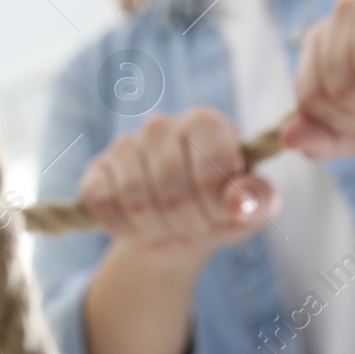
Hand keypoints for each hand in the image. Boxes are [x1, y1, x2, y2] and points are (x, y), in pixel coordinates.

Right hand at [78, 108, 275, 263]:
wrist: (178, 228)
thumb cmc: (220, 209)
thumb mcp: (252, 207)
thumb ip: (257, 198)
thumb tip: (239, 203)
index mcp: (206, 123)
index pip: (210, 174)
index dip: (216, 209)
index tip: (222, 215)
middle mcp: (162, 124)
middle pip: (171, 192)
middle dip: (186, 225)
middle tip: (194, 227)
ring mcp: (125, 144)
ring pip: (135, 200)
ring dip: (155, 230)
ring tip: (168, 228)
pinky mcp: (97, 169)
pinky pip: (102, 203)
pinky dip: (123, 227)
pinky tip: (139, 225)